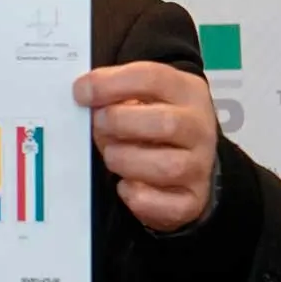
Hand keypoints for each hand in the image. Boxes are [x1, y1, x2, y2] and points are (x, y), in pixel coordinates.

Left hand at [73, 62, 217, 232]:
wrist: (190, 162)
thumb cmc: (154, 123)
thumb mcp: (144, 96)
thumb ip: (116, 92)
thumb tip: (83, 94)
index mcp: (187, 92)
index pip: (152, 78)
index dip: (110, 84)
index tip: (81, 92)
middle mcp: (199, 128)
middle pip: (165, 123)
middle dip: (119, 123)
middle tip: (98, 125)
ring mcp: (199, 166)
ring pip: (165, 166)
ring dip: (124, 160)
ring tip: (112, 154)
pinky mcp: (191, 200)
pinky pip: (162, 203)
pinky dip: (136, 195)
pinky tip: (125, 183)